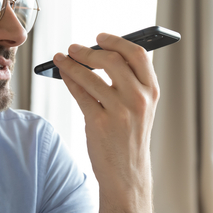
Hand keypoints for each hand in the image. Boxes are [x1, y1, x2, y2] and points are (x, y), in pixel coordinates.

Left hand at [52, 33, 159, 199]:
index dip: (116, 41)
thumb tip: (100, 56)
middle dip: (88, 51)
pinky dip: (69, 80)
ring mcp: (119, 111)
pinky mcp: (99, 123)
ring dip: (71, 63)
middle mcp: (138, 99)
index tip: (100, 38)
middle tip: (74, 48)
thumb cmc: (130, 138)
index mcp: (151, 91)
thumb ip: (129, 83)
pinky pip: (80, 93)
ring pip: (90, 76)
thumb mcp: (140, 109)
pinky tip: (63, 74)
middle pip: (111, 60)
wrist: (127, 174)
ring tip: (61, 58)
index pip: (136, 54)